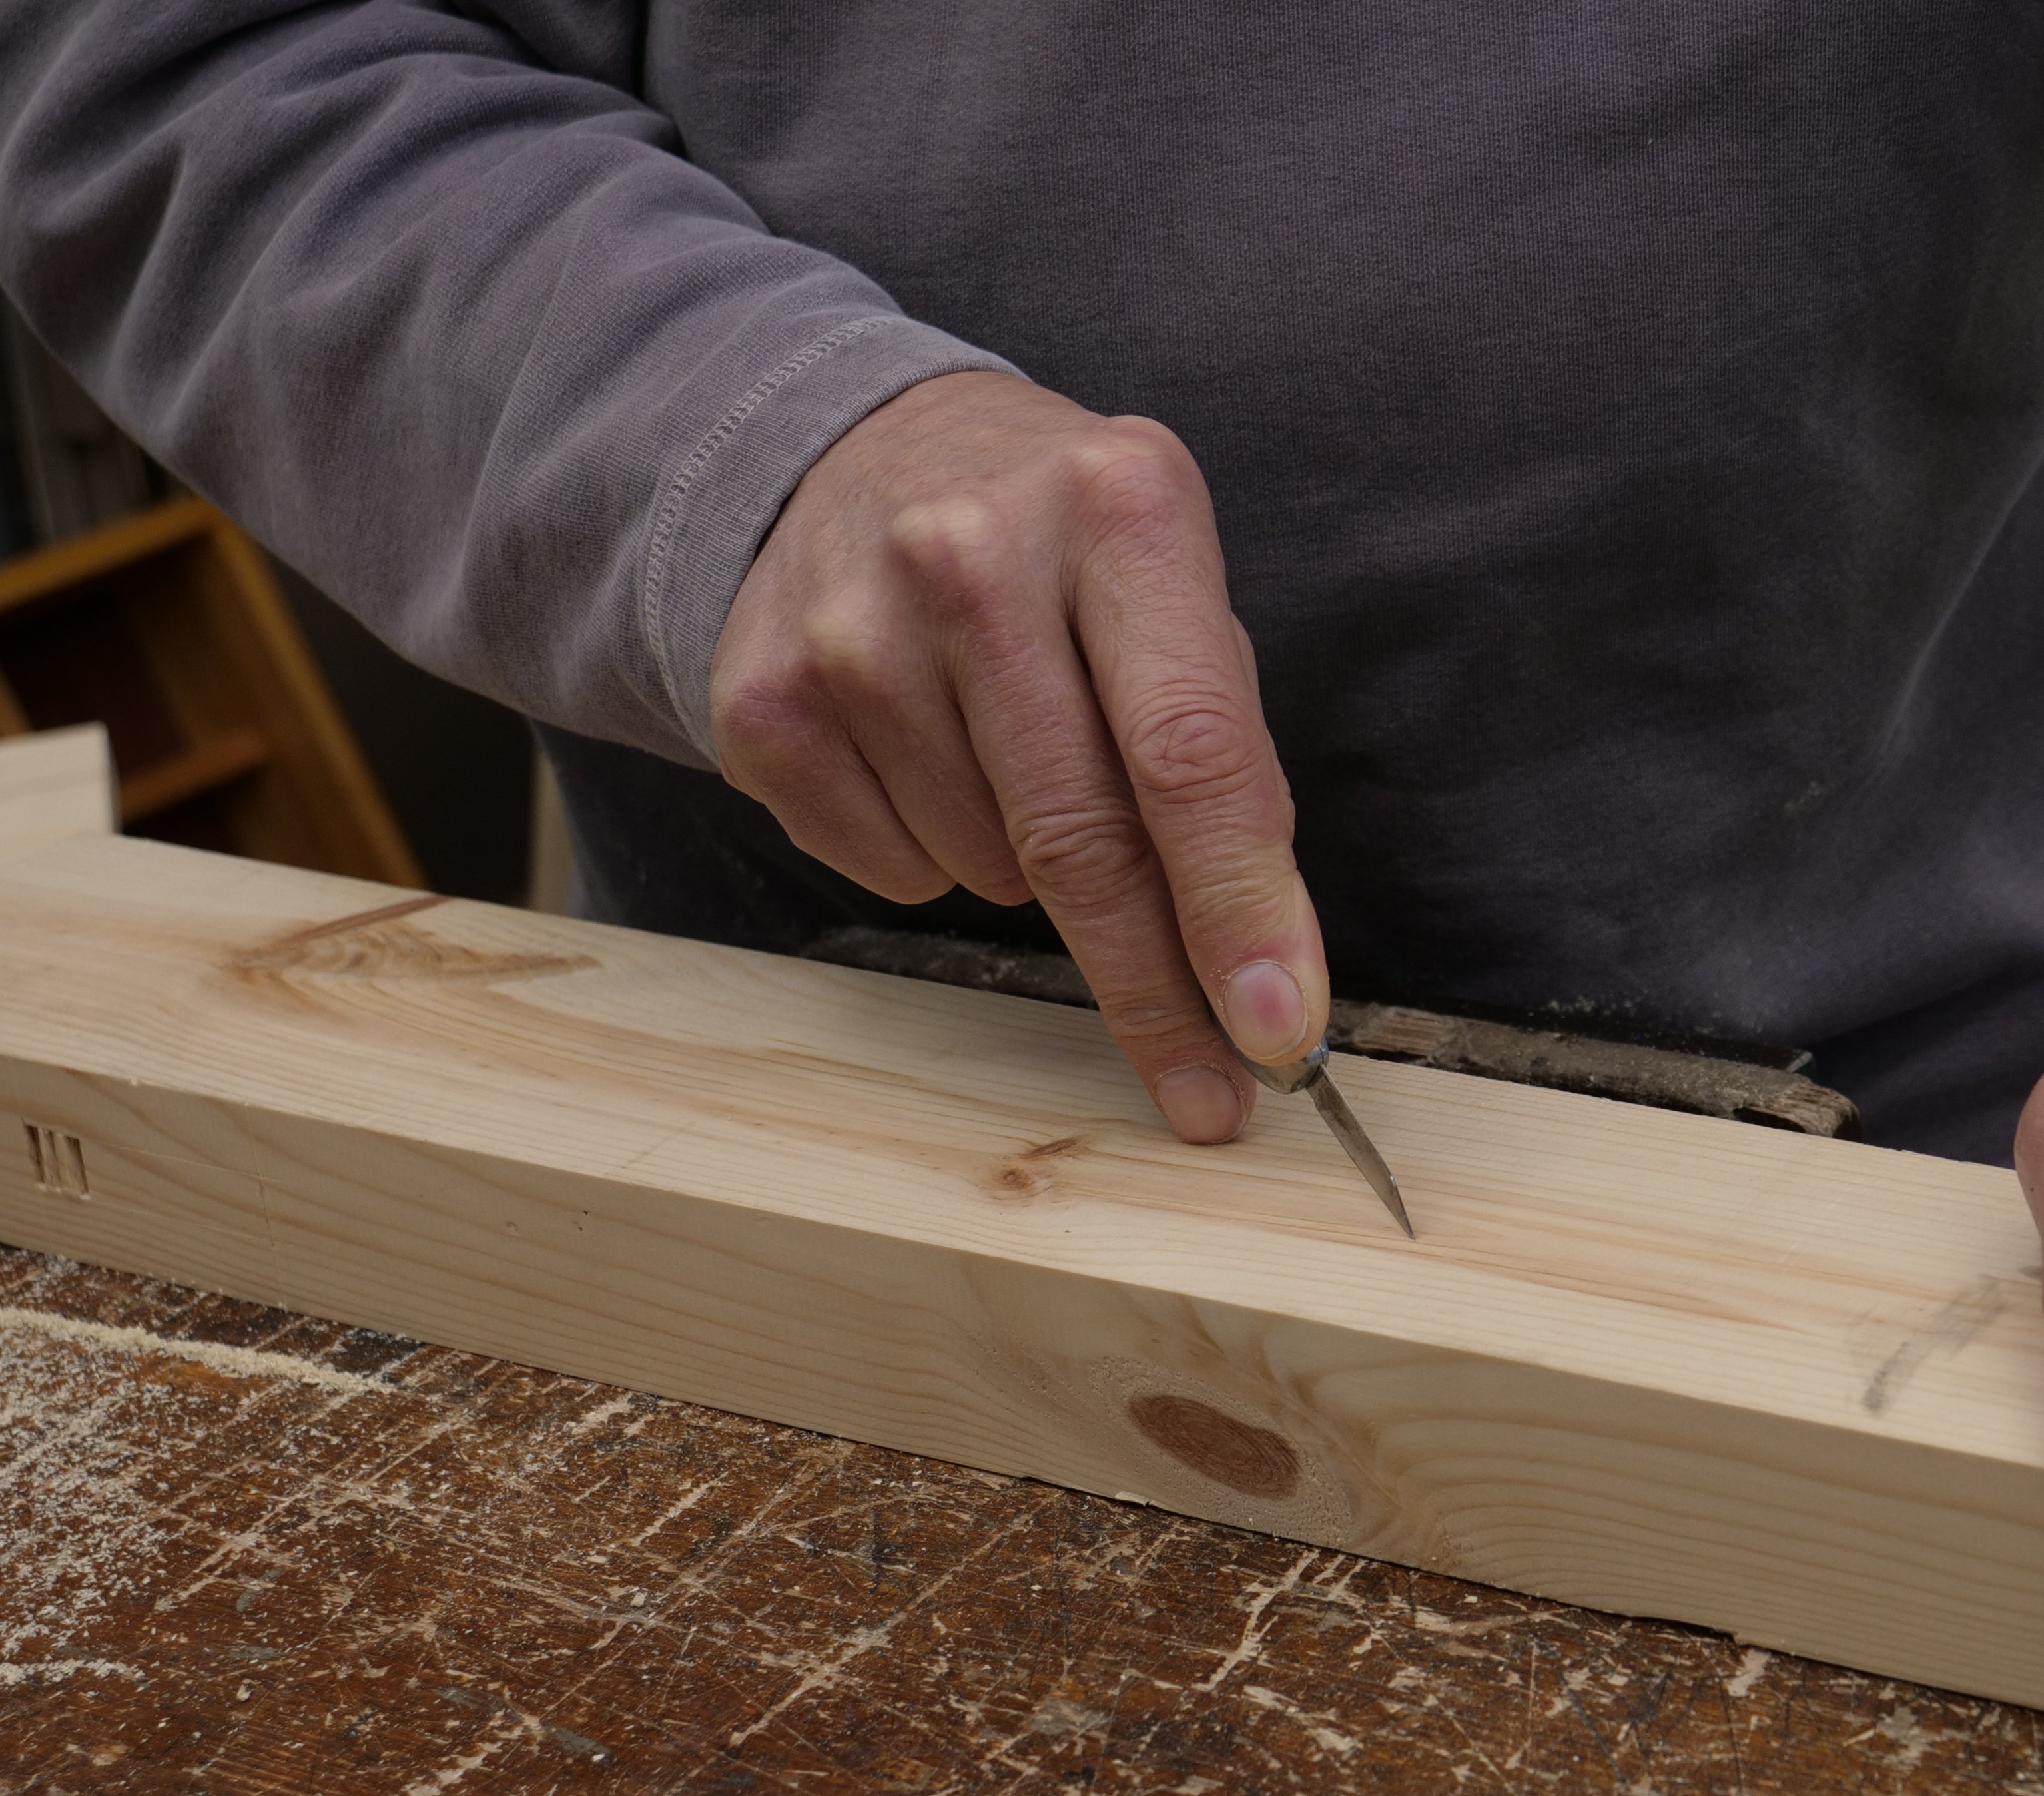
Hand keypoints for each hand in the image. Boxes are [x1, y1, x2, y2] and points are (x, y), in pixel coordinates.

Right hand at [713, 371, 1321, 1142]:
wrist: (851, 457)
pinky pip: (893, 871)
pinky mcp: (763, 700)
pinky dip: (941, 858)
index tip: (1280, 1034)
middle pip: (1084, 839)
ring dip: (1038, 880)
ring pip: (990, 869)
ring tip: (1026, 770)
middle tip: (1210, 1090)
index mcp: (1120, 508)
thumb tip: (1263, 976)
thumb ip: (1223, 760)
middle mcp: (974, 552)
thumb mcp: (1170, 593)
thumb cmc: (1060, 554)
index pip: (1191, 753)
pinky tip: (936, 762)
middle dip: (1159, 989)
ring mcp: (851, 628)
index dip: (1240, 912)